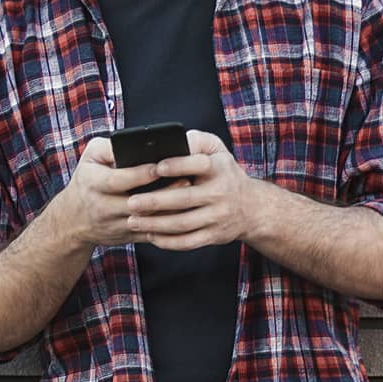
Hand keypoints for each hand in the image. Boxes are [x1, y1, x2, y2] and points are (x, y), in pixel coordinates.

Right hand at [58, 135, 196, 250]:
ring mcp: (117, 225)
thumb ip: (109, 147)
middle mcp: (104, 207)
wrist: (74, 221)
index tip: (160, 165)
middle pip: (138, 203)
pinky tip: (186, 214)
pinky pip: (153, 234)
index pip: (118, 180)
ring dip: (172, 210)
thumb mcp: (90, 158)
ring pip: (149, 221)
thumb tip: (132, 142)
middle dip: (164, 193)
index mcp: (93, 184)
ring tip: (190, 196)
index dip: (140, 174)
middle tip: (187, 179)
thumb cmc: (87, 180)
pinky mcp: (129, 237)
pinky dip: (170, 226)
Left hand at [120, 128, 269, 250]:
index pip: (199, 165)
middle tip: (131, 202)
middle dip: (155, 202)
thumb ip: (196, 141)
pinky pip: (188, 242)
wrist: (251, 208)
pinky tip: (151, 235)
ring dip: (155, 224)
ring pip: (182, 224)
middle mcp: (220, 193)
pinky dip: (168, 241)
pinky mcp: (214, 236)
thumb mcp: (217, 150)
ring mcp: (218, 217)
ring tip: (133, 221)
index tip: (156, 167)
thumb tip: (174, 140)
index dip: (178, 166)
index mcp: (219, 168)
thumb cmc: (223, 173)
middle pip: (184, 199)